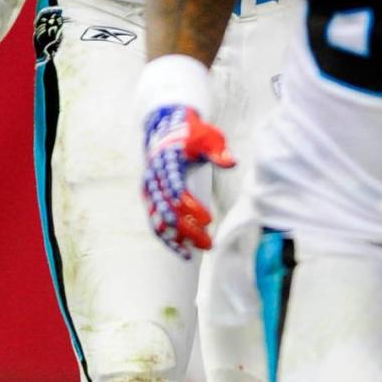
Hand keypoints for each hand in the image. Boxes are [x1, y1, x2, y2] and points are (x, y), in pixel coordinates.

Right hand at [142, 105, 234, 258]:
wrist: (167, 128)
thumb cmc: (192, 134)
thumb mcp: (208, 138)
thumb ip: (218, 152)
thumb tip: (232, 163)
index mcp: (167, 160)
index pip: (175, 185)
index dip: (189, 204)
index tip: (207, 219)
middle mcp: (154, 177)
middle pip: (167, 208)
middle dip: (187, 228)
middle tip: (209, 242)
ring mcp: (149, 189)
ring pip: (159, 220)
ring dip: (178, 237)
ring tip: (199, 250)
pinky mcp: (150, 199)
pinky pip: (155, 223)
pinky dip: (168, 239)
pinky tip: (184, 253)